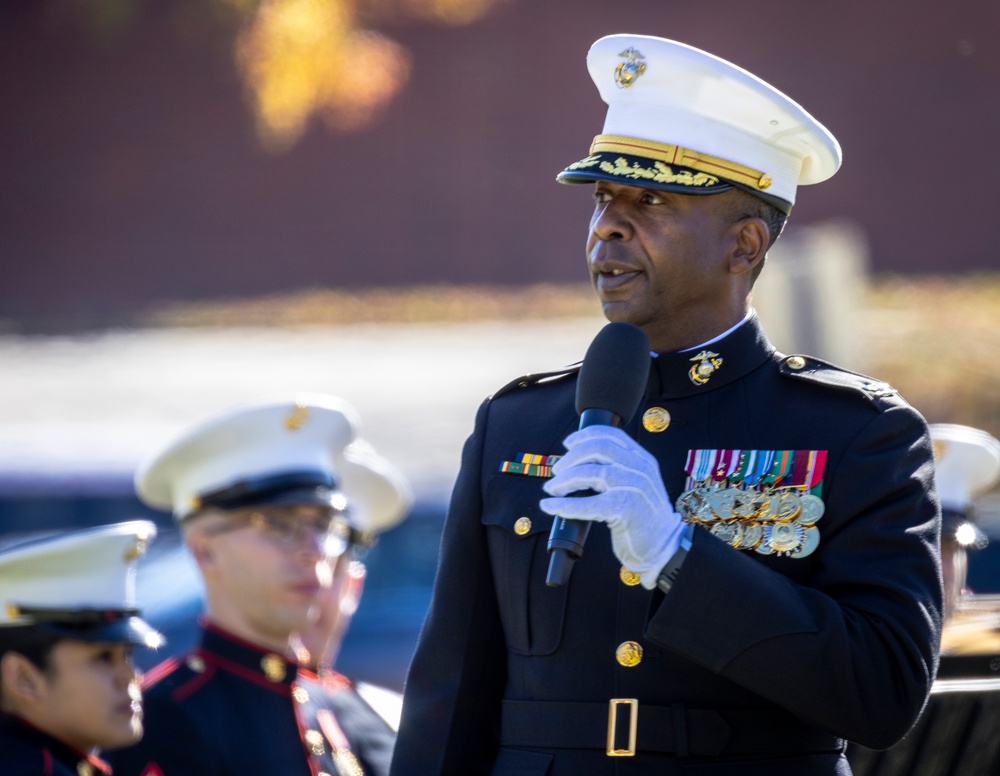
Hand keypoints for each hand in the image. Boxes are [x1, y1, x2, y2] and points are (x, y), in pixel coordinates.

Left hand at [540, 425, 685, 588]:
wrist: (663, 546)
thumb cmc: (643, 517)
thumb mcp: (637, 483)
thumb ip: (617, 469)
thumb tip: (576, 462)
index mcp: (642, 459)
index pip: (611, 435)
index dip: (585, 435)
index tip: (568, 443)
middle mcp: (640, 469)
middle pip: (597, 448)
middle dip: (571, 457)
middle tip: (556, 471)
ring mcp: (634, 488)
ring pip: (590, 473)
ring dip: (564, 481)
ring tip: (552, 488)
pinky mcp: (625, 510)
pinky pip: (586, 504)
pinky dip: (563, 505)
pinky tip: (550, 506)